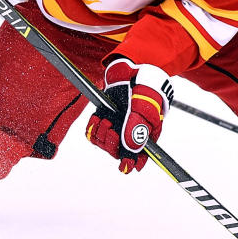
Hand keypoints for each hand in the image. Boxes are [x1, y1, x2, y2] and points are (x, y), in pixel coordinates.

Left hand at [85, 58, 173, 173]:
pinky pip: (92, 133)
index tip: (125, 167)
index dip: (132, 163)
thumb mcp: (143, 109)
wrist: (129, 71)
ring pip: (103, 143)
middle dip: (112, 143)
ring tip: (107, 120)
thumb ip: (136, 130)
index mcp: (145, 135)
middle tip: (112, 130)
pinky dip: (93, 128)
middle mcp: (129, 133)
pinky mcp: (103, 118)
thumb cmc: (143, 91)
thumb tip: (131, 151)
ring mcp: (115, 126)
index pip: (139, 157)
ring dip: (102, 134)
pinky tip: (98, 118)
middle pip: (117, 152)